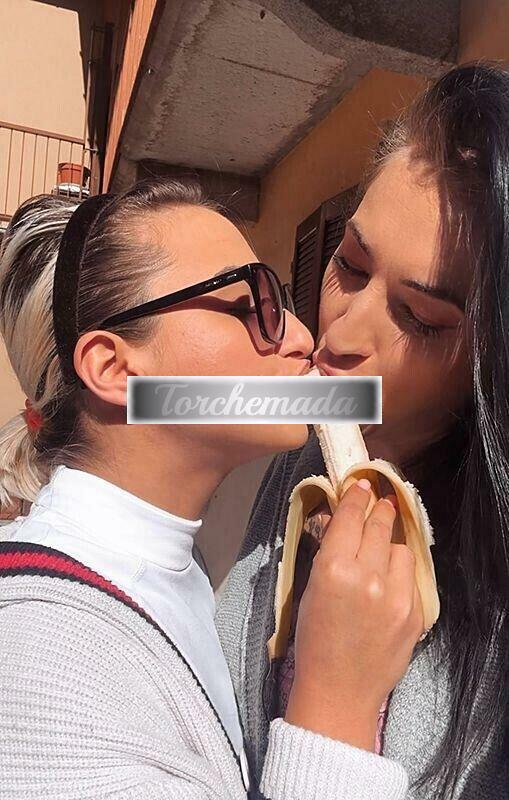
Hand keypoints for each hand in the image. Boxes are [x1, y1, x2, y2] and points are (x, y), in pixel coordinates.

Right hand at [284, 479, 423, 750]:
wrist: (339, 690)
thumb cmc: (313, 640)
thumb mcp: (310, 589)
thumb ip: (328, 553)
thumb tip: (342, 522)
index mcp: (333, 569)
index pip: (350, 517)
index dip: (356, 496)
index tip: (361, 484)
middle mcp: (367, 576)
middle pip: (379, 525)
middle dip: (378, 510)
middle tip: (379, 500)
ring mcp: (395, 595)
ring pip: (399, 548)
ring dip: (388, 545)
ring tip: (379, 554)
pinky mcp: (414, 612)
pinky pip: (410, 576)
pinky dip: (399, 573)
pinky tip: (387, 582)